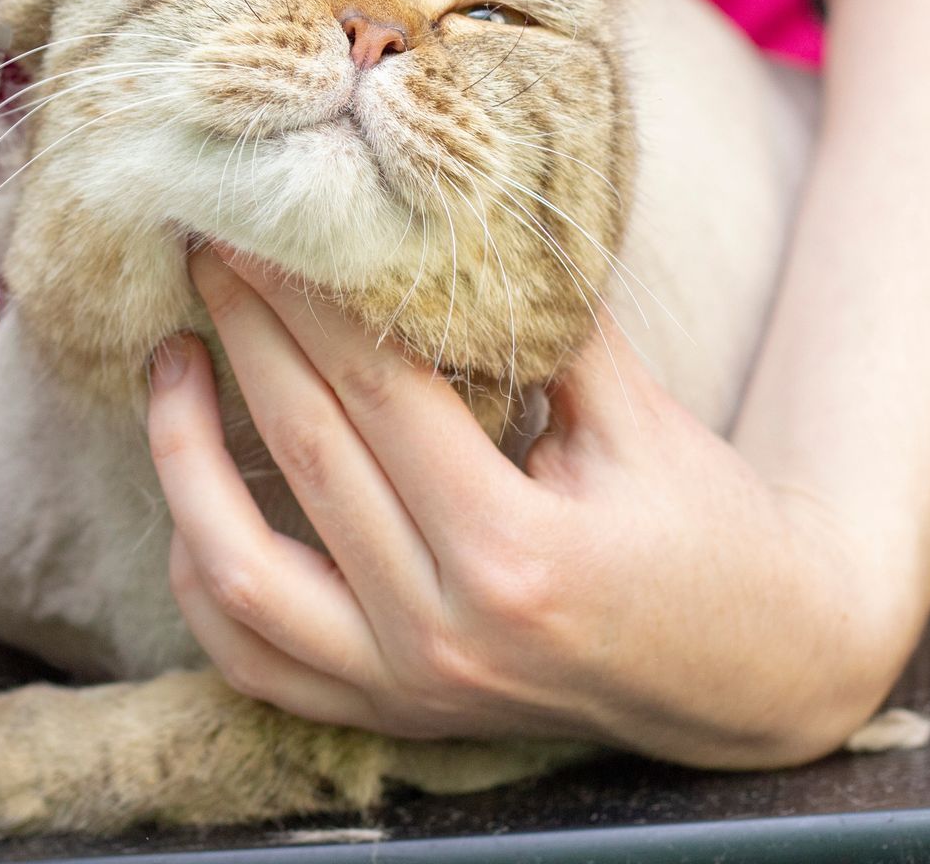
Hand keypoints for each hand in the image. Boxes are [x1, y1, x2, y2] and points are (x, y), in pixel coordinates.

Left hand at [147, 246, 916, 767]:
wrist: (758, 678)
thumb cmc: (709, 532)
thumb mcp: (644, 417)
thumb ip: (544, 323)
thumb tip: (441, 214)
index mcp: (517, 551)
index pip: (375, 389)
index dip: (306, 294)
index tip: (261, 220)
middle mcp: (445, 632)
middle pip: (303, 452)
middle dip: (244, 333)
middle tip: (209, 250)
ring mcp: (404, 687)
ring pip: (235, 571)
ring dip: (183, 456)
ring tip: (172, 362)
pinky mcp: (384, 714)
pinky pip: (248, 655)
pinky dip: (201, 570)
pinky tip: (192, 491)